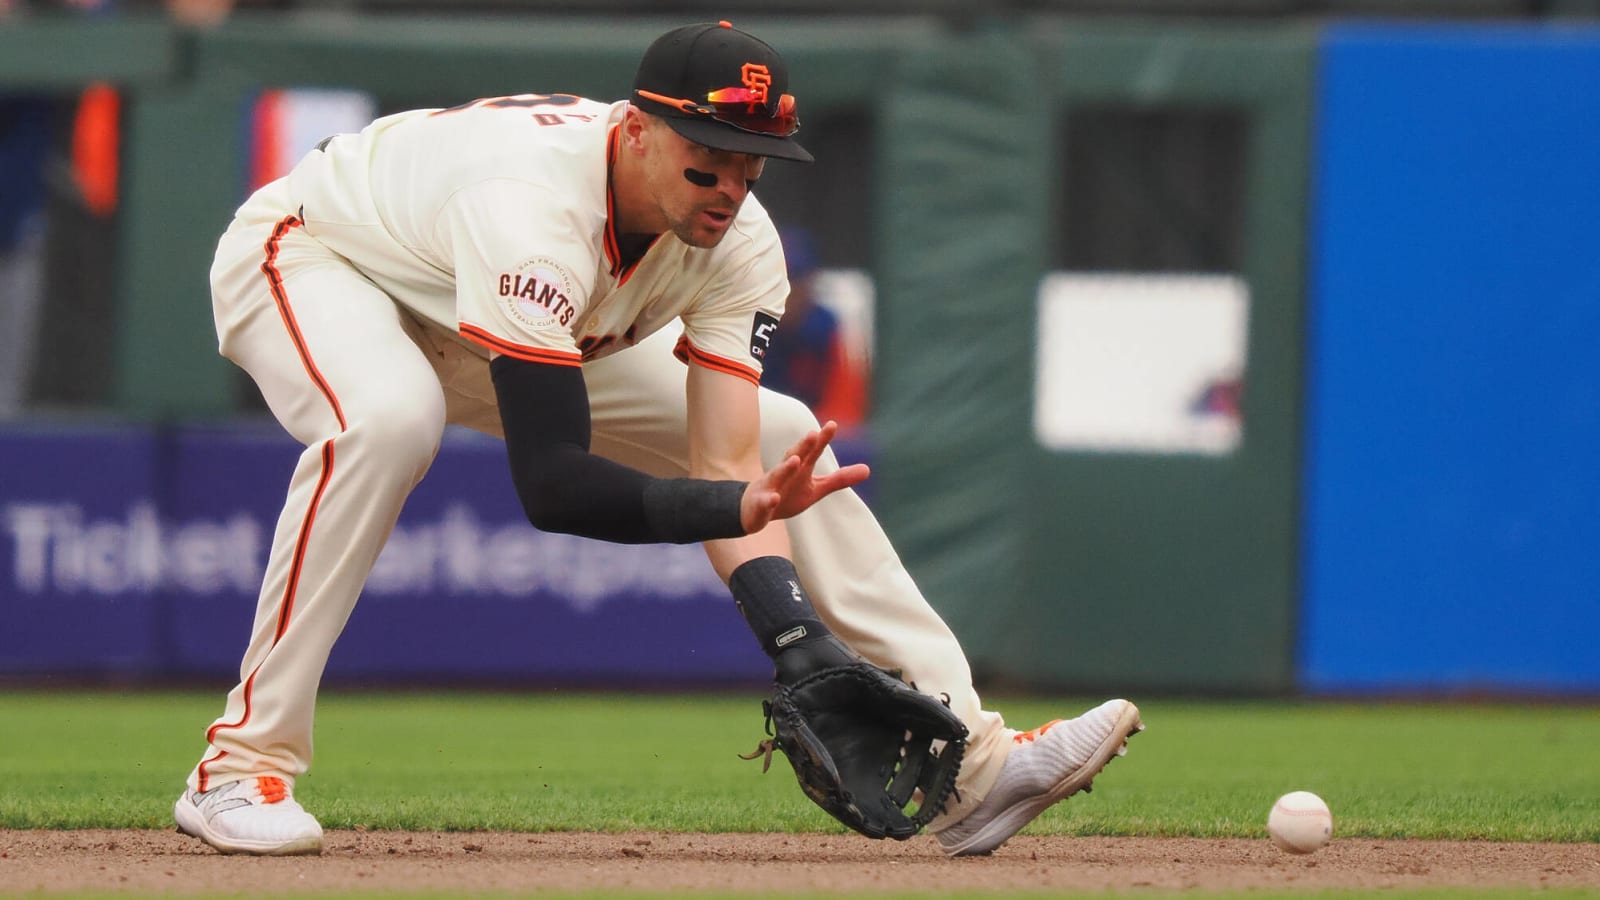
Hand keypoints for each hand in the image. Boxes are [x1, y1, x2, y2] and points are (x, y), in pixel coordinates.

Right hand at [740, 421, 868, 532]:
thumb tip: (868, 469)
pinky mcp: (761, 503)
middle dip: (803, 446)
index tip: (832, 424)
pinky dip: (769, 500)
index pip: (812, 452)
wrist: (754, 511)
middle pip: (794, 456)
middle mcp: (785, 473)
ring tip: (796, 459)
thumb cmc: (788, 495)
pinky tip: (774, 499)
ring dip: (785, 467)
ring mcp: (771, 486)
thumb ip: (839, 479)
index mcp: (800, 469)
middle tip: (813, 433)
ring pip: (777, 475)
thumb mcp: (816, 489)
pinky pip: (765, 501)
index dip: (821, 439)